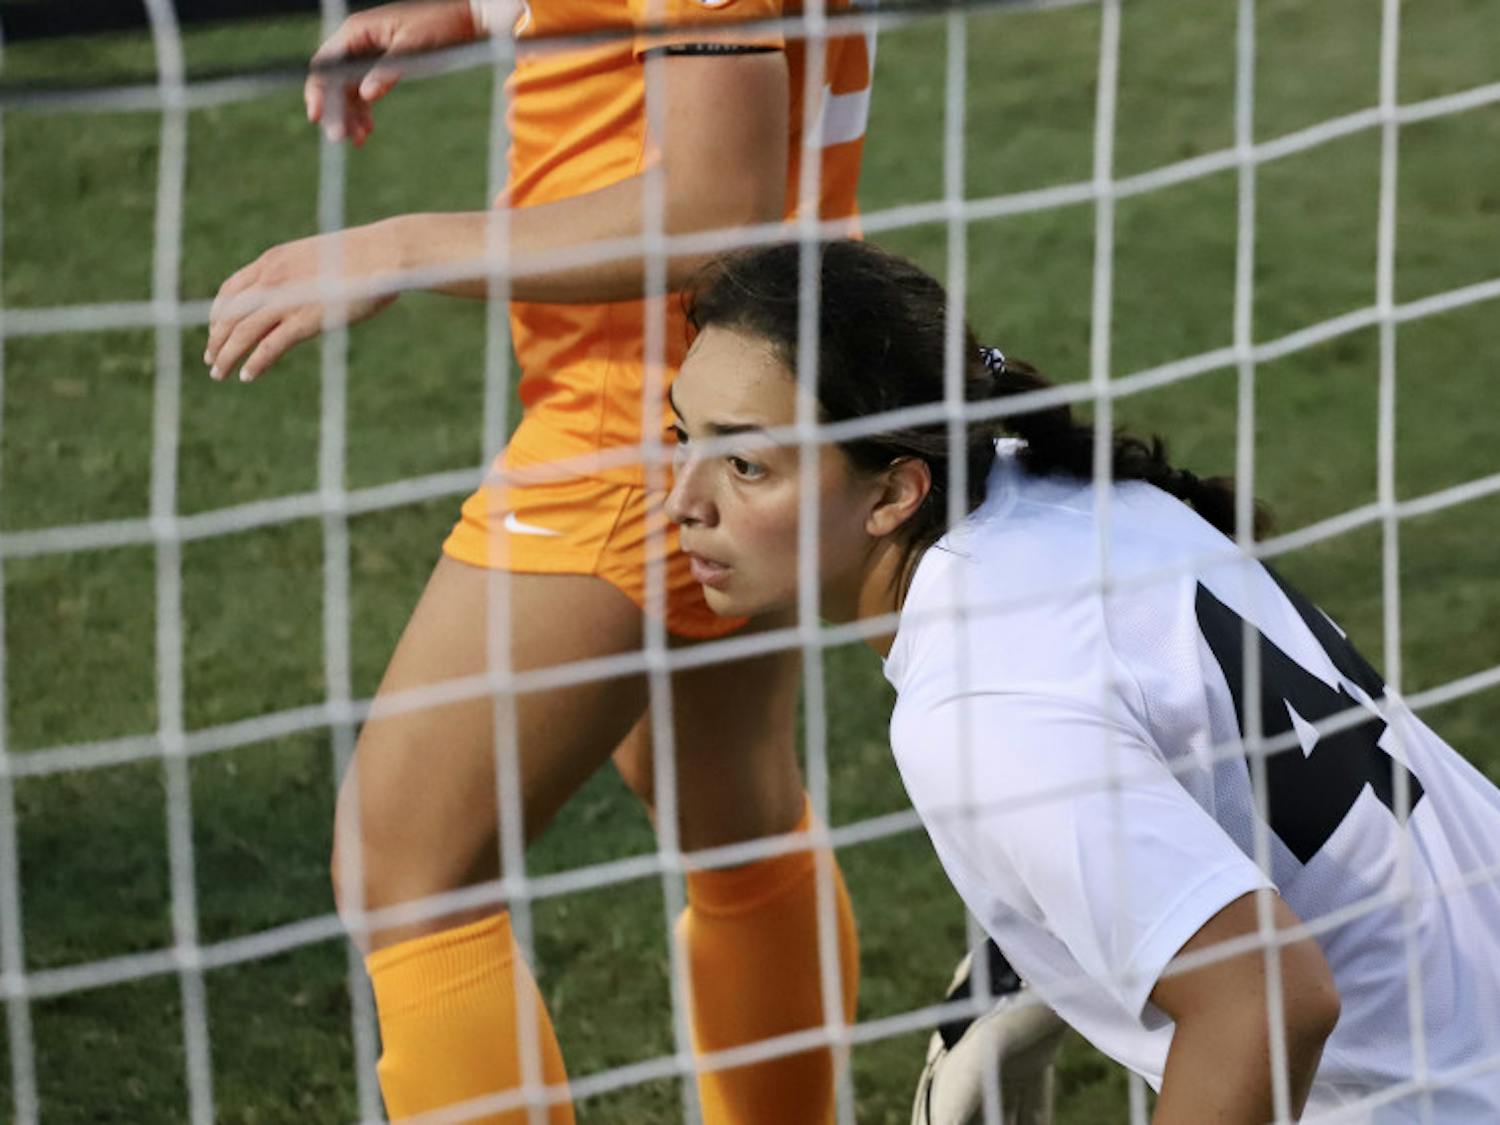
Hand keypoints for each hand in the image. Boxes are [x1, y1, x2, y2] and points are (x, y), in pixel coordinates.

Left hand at [205, 225, 400, 382]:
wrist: (383, 253)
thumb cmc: (362, 255)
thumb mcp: (318, 257)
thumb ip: (302, 273)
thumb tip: (306, 287)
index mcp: (273, 261)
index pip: (232, 289)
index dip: (218, 313)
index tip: (215, 330)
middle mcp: (272, 279)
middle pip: (230, 314)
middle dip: (216, 339)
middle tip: (211, 360)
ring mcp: (287, 300)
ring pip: (242, 333)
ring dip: (226, 355)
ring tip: (219, 373)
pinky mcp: (305, 320)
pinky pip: (270, 346)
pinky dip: (255, 363)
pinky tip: (247, 376)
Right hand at [305, 0, 478, 145]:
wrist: (465, 20)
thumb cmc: (440, 25)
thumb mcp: (413, 47)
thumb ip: (387, 70)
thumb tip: (366, 95)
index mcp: (358, 30)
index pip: (326, 63)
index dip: (318, 91)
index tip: (318, 117)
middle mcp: (357, 40)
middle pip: (333, 79)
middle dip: (335, 109)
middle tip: (340, 137)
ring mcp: (368, 52)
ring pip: (348, 88)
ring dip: (350, 114)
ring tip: (358, 140)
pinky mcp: (380, 64)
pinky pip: (363, 89)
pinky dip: (364, 110)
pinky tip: (367, 130)